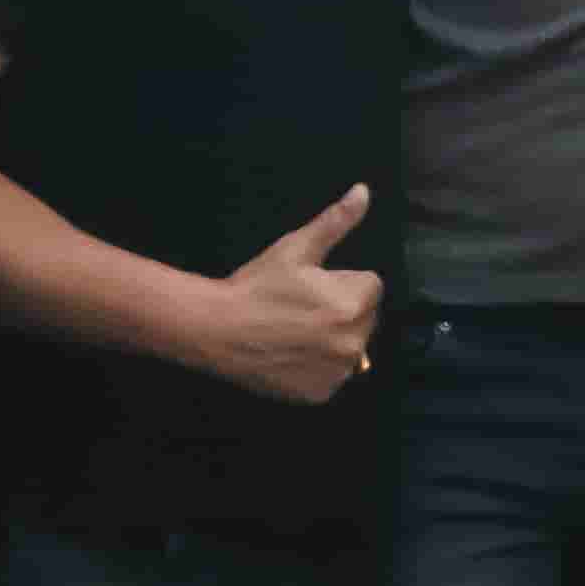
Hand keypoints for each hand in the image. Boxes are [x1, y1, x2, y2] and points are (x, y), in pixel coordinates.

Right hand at [200, 184, 382, 405]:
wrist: (214, 330)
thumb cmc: (256, 285)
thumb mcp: (296, 248)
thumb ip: (336, 222)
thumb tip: (364, 191)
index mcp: (355, 303)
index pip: (370, 285)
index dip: (341, 281)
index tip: (311, 285)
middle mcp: (354, 342)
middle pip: (364, 318)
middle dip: (341, 310)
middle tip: (300, 308)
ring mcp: (338, 372)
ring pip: (350, 347)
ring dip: (332, 340)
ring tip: (294, 331)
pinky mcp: (320, 394)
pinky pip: (332, 375)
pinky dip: (318, 367)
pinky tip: (291, 354)